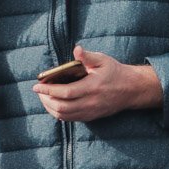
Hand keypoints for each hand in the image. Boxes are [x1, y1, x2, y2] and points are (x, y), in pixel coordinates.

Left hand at [32, 45, 162, 122]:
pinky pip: (70, 119)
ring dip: (50, 108)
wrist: (131, 89)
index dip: (49, 90)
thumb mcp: (103, 60)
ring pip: (64, 116)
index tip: (37, 85)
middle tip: (38, 91)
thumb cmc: (115, 72)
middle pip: (62, 107)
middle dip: (46, 99)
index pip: (65, 92)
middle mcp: (90, 102)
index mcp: (92, 87)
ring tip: (44, 97)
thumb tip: (76, 49)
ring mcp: (90, 112)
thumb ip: (87, 56)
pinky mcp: (91, 117)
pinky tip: (54, 105)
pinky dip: (59, 113)